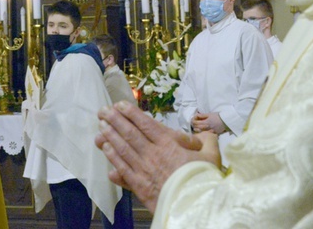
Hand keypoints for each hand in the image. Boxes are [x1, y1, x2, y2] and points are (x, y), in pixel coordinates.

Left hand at [96, 101, 220, 212]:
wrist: (195, 207)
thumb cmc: (203, 180)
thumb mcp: (212, 157)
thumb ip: (208, 142)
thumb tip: (209, 133)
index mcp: (169, 145)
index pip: (147, 125)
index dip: (132, 113)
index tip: (120, 104)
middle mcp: (153, 154)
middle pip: (130, 134)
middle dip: (115, 121)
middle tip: (103, 111)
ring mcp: (144, 170)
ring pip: (123, 149)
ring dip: (110, 136)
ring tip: (101, 126)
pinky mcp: (140, 186)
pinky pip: (123, 169)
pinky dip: (113, 158)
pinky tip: (106, 149)